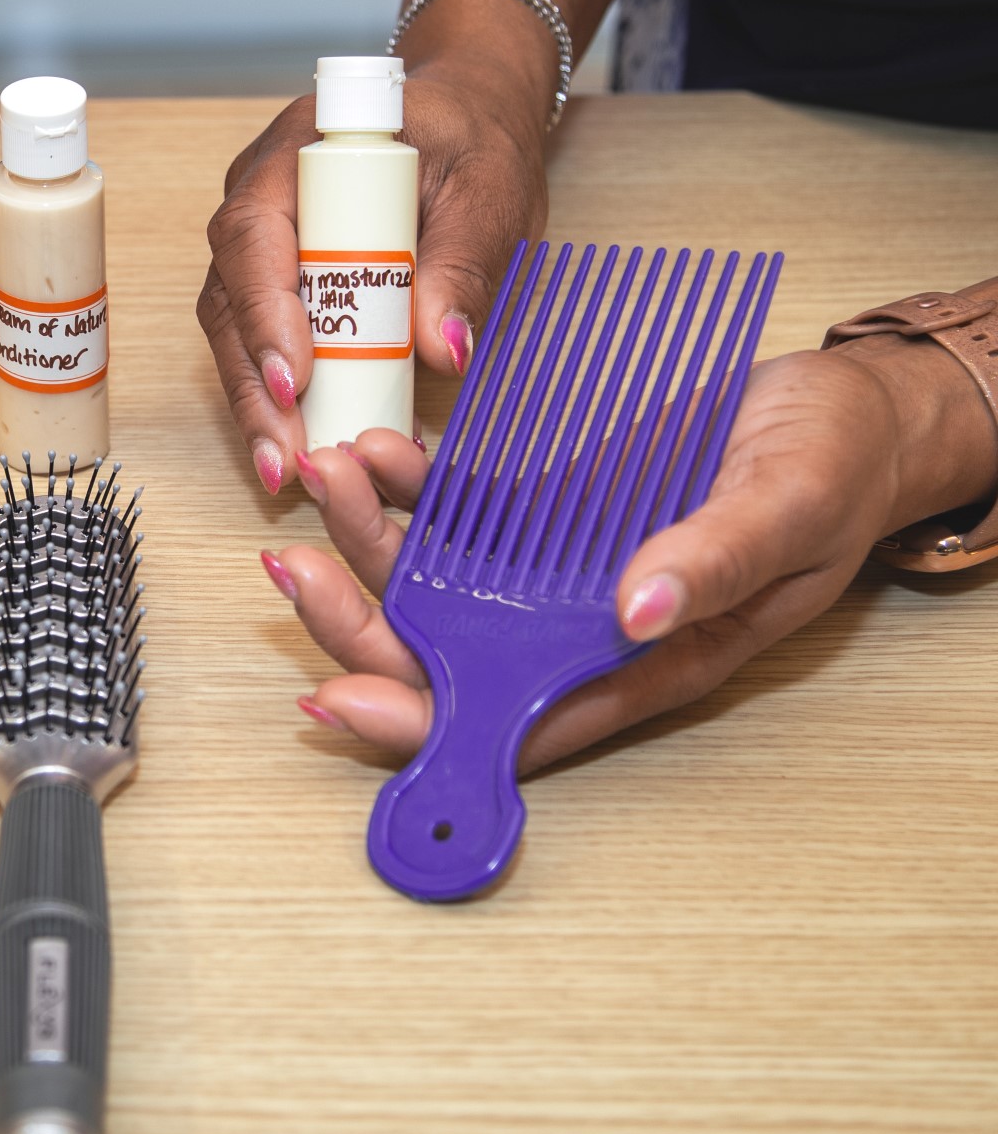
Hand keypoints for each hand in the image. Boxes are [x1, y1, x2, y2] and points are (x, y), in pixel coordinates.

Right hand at [196, 61, 546, 494]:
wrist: (466, 118)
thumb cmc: (472, 140)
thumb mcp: (488, 192)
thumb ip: (464, 263)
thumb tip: (445, 348)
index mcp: (298, 155)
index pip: (254, 236)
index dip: (264, 312)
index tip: (294, 378)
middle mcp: (260, 199)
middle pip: (229, 299)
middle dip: (253, 384)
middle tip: (285, 456)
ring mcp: (260, 245)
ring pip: (234, 331)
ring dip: (256, 403)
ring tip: (286, 467)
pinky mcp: (276, 282)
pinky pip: (259, 341)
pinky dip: (276, 397)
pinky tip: (295, 444)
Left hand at [265, 338, 997, 767]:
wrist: (839, 412)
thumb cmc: (831, 474)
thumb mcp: (790, 511)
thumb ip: (717, 562)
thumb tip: (633, 613)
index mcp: (637, 665)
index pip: (509, 718)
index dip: (420, 722)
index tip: (339, 703)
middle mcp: (574, 631)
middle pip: (442, 657)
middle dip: (359, 626)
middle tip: (295, 573)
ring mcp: (549, 573)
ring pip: (432, 583)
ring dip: (365, 543)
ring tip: (322, 482)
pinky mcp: (540, 513)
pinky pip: (455, 511)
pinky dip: (406, 487)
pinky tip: (373, 453)